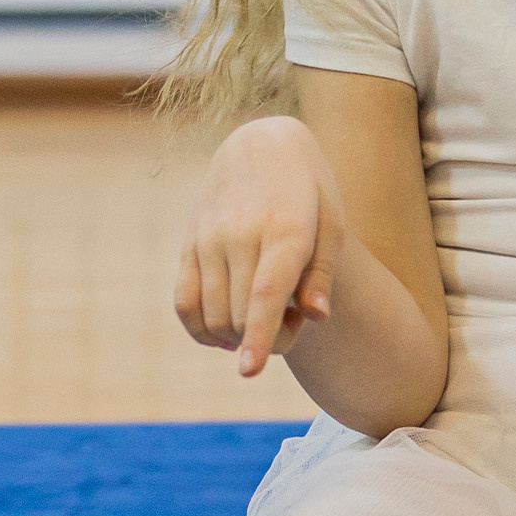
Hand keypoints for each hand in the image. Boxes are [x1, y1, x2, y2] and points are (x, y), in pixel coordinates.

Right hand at [174, 115, 345, 378]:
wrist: (259, 144)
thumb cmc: (307, 189)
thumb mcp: (331, 221)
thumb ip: (323, 273)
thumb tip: (315, 318)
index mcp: (284, 228)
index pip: (266, 292)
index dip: (260, 335)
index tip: (250, 371)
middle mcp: (239, 234)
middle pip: (241, 314)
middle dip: (268, 340)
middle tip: (294, 320)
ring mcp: (207, 239)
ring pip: (212, 315)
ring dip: (238, 337)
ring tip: (267, 312)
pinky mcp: (188, 245)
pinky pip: (184, 304)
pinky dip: (202, 330)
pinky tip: (228, 330)